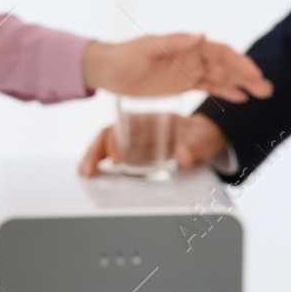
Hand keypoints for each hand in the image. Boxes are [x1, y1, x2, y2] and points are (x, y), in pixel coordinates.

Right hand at [79, 113, 227, 176]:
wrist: (205, 138)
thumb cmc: (201, 135)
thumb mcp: (201, 140)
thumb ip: (193, 147)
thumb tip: (183, 157)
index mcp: (152, 119)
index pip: (127, 125)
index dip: (118, 141)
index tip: (117, 160)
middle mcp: (139, 126)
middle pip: (110, 133)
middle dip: (96, 150)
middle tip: (89, 169)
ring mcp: (135, 138)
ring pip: (107, 142)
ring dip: (93, 155)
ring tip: (85, 171)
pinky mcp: (134, 150)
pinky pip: (112, 152)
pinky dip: (100, 160)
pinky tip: (91, 170)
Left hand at [81, 34, 271, 101]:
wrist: (107, 69)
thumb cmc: (124, 56)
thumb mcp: (147, 48)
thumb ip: (175, 42)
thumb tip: (202, 35)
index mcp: (187, 45)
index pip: (220, 53)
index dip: (239, 62)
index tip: (253, 74)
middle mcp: (192, 57)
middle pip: (226, 66)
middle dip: (247, 76)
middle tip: (266, 89)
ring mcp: (188, 71)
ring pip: (221, 78)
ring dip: (241, 85)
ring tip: (261, 94)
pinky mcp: (182, 84)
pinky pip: (208, 87)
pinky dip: (225, 92)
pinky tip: (240, 98)